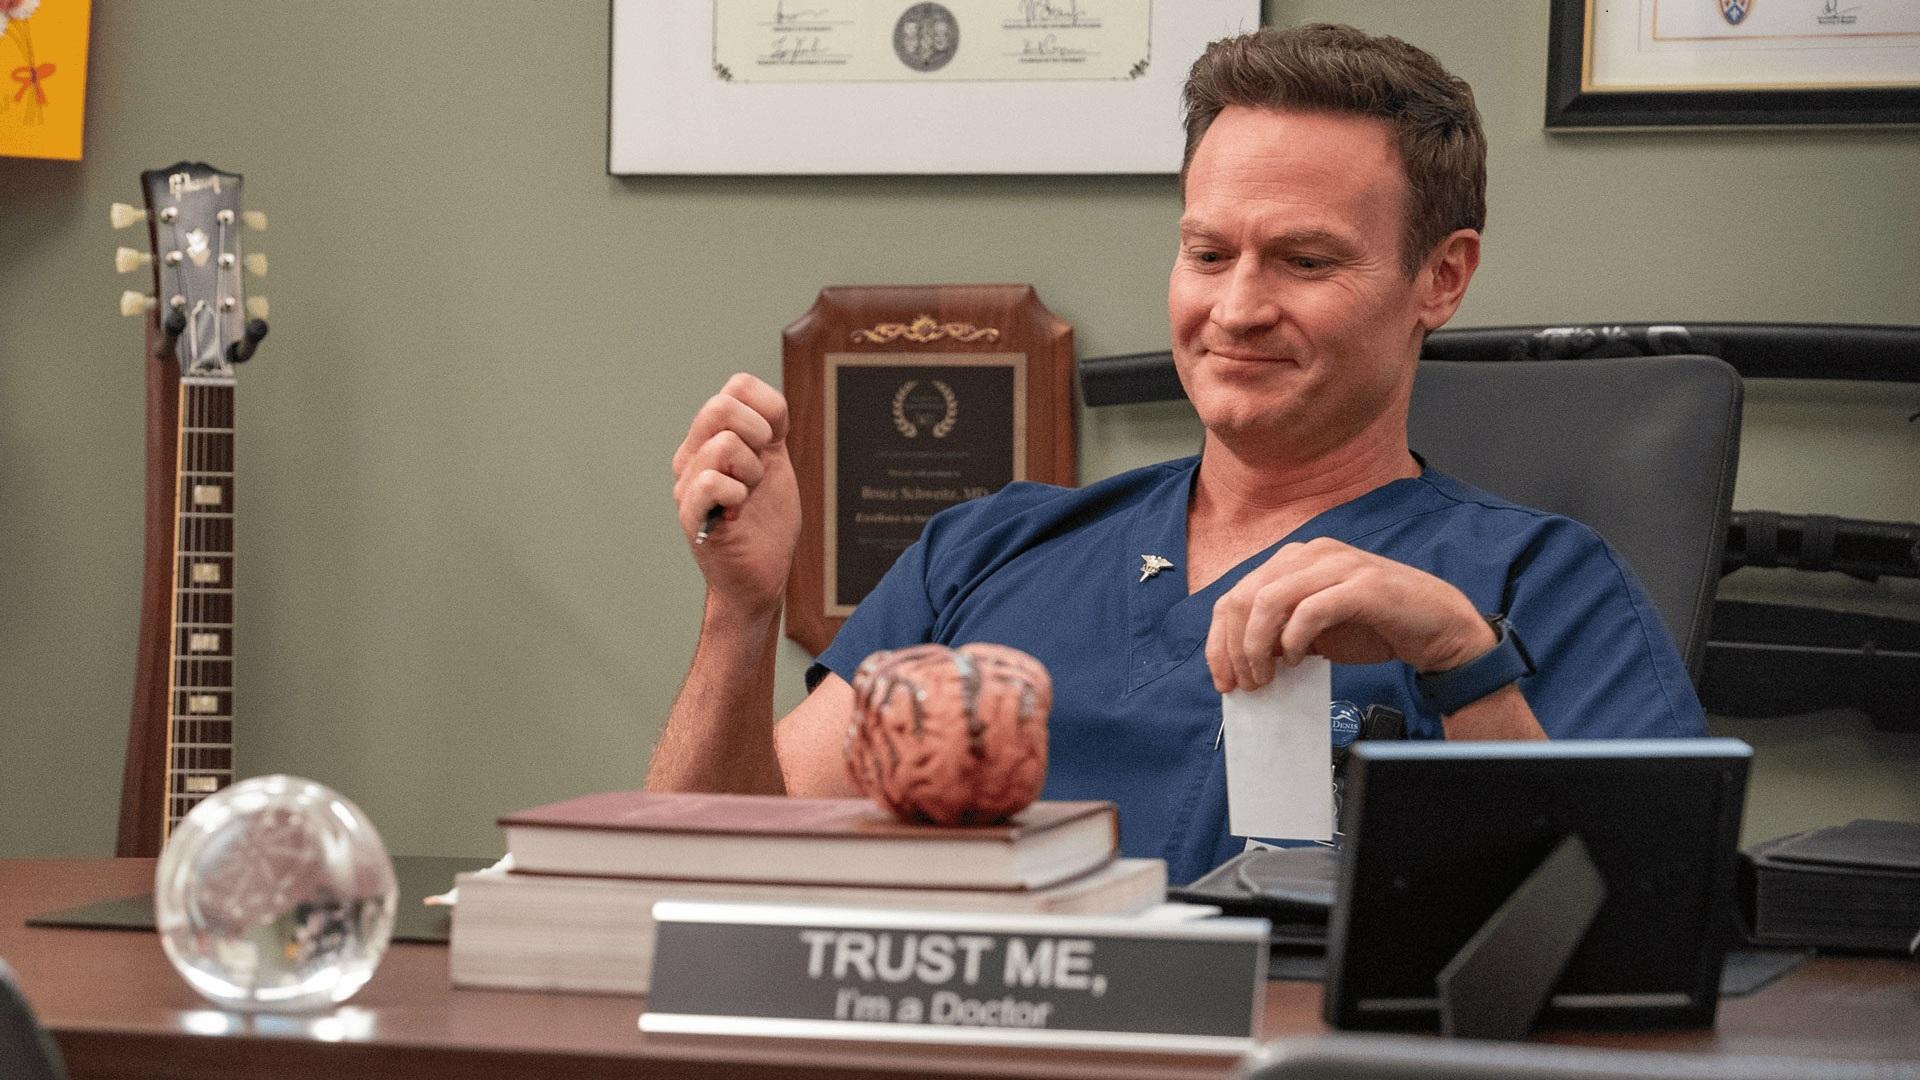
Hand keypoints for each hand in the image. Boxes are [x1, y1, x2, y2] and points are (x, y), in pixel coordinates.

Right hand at [670, 373, 800, 611]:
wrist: (762, 575)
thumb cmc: (767, 521)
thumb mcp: (775, 462)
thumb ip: (769, 428)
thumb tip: (764, 403)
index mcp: (713, 436)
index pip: (737, 387)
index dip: (768, 409)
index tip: (774, 443)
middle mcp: (694, 454)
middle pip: (720, 406)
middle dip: (758, 433)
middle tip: (762, 467)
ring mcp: (688, 483)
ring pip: (722, 445)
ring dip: (752, 472)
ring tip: (748, 496)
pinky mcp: (691, 515)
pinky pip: (711, 482)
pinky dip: (737, 494)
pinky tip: (737, 512)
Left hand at [1204, 537, 1494, 692]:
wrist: (1437, 626)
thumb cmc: (1375, 626)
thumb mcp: (1314, 630)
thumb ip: (1279, 632)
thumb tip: (1243, 658)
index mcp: (1294, 560)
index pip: (1235, 595)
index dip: (1220, 641)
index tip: (1224, 678)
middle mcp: (1311, 553)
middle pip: (1243, 597)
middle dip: (1235, 648)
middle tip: (1246, 684)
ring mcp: (1337, 565)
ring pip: (1268, 600)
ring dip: (1258, 647)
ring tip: (1267, 677)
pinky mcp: (1361, 585)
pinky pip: (1309, 610)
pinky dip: (1295, 640)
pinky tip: (1299, 660)